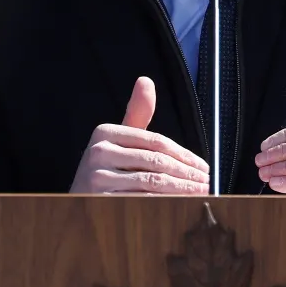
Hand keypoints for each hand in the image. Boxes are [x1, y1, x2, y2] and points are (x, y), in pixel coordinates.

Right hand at [70, 77, 210, 193]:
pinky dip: (165, 203)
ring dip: (181, 189)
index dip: (184, 154)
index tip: (203, 166)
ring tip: (199, 193)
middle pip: (156, 161)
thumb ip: (136, 113)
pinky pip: (142, 201)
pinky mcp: (101, 201)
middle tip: (206, 182)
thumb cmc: (106, 169)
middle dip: (186, 173)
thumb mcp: (117, 140)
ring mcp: (97, 178)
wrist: (78, 202)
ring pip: (152, 182)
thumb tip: (145, 81)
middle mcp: (98, 152)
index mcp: (105, 133)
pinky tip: (180, 205)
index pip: (156, 141)